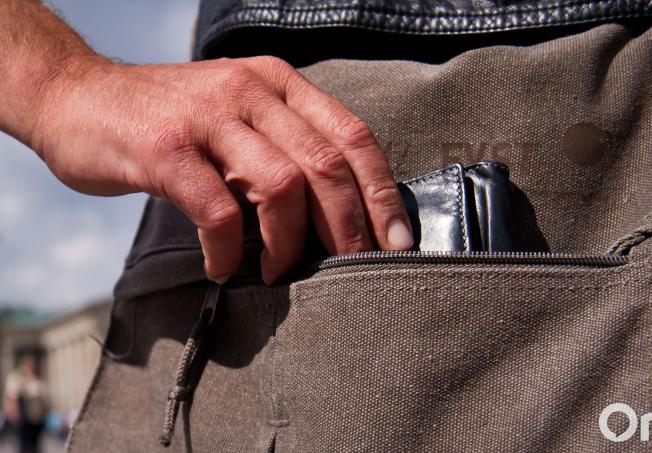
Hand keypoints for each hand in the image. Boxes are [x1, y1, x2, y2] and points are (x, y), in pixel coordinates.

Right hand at [28, 55, 412, 282]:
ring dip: (289, 244)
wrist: (78, 97)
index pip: (353, 136)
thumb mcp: (239, 113)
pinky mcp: (166, 148)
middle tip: (351, 269)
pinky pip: (218, 210)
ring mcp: (208, 117)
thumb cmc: (171, 118)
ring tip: (279, 272)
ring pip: (282, 187)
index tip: (398, 241)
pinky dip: (230, 250)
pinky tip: (224, 266)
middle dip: (349, 229)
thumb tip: (340, 213)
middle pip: (327, 166)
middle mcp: (251, 91)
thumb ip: (285, 146)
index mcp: (279, 84)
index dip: (382, 193)